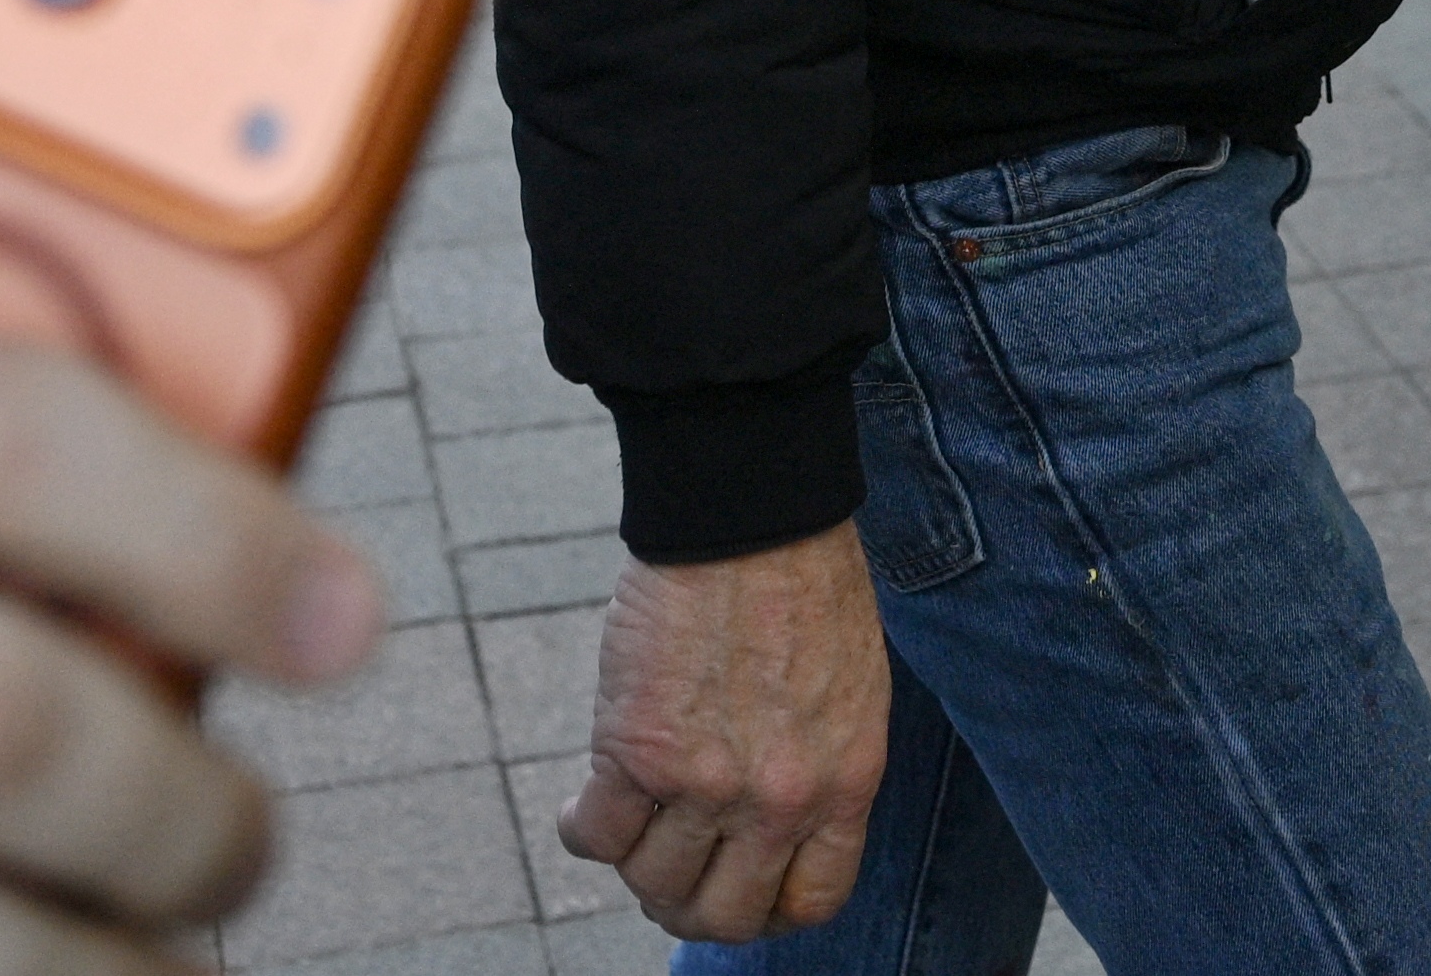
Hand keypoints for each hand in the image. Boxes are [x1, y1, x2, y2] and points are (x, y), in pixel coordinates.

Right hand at [561, 521, 892, 941]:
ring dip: (635, 866)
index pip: (810, 902)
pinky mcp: (637, 752)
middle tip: (670, 874)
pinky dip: (580, 830)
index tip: (740, 889)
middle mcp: (781, 799)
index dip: (766, 911)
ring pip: (653, 884)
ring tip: (629, 824)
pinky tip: (582, 803)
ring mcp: (707, 783)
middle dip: (689, 907)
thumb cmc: (803, 584)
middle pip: (721, 916)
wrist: (752, 515)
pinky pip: (596, 839)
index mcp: (846, 782)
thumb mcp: (849, 692)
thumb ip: (819, 769)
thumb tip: (775, 831)